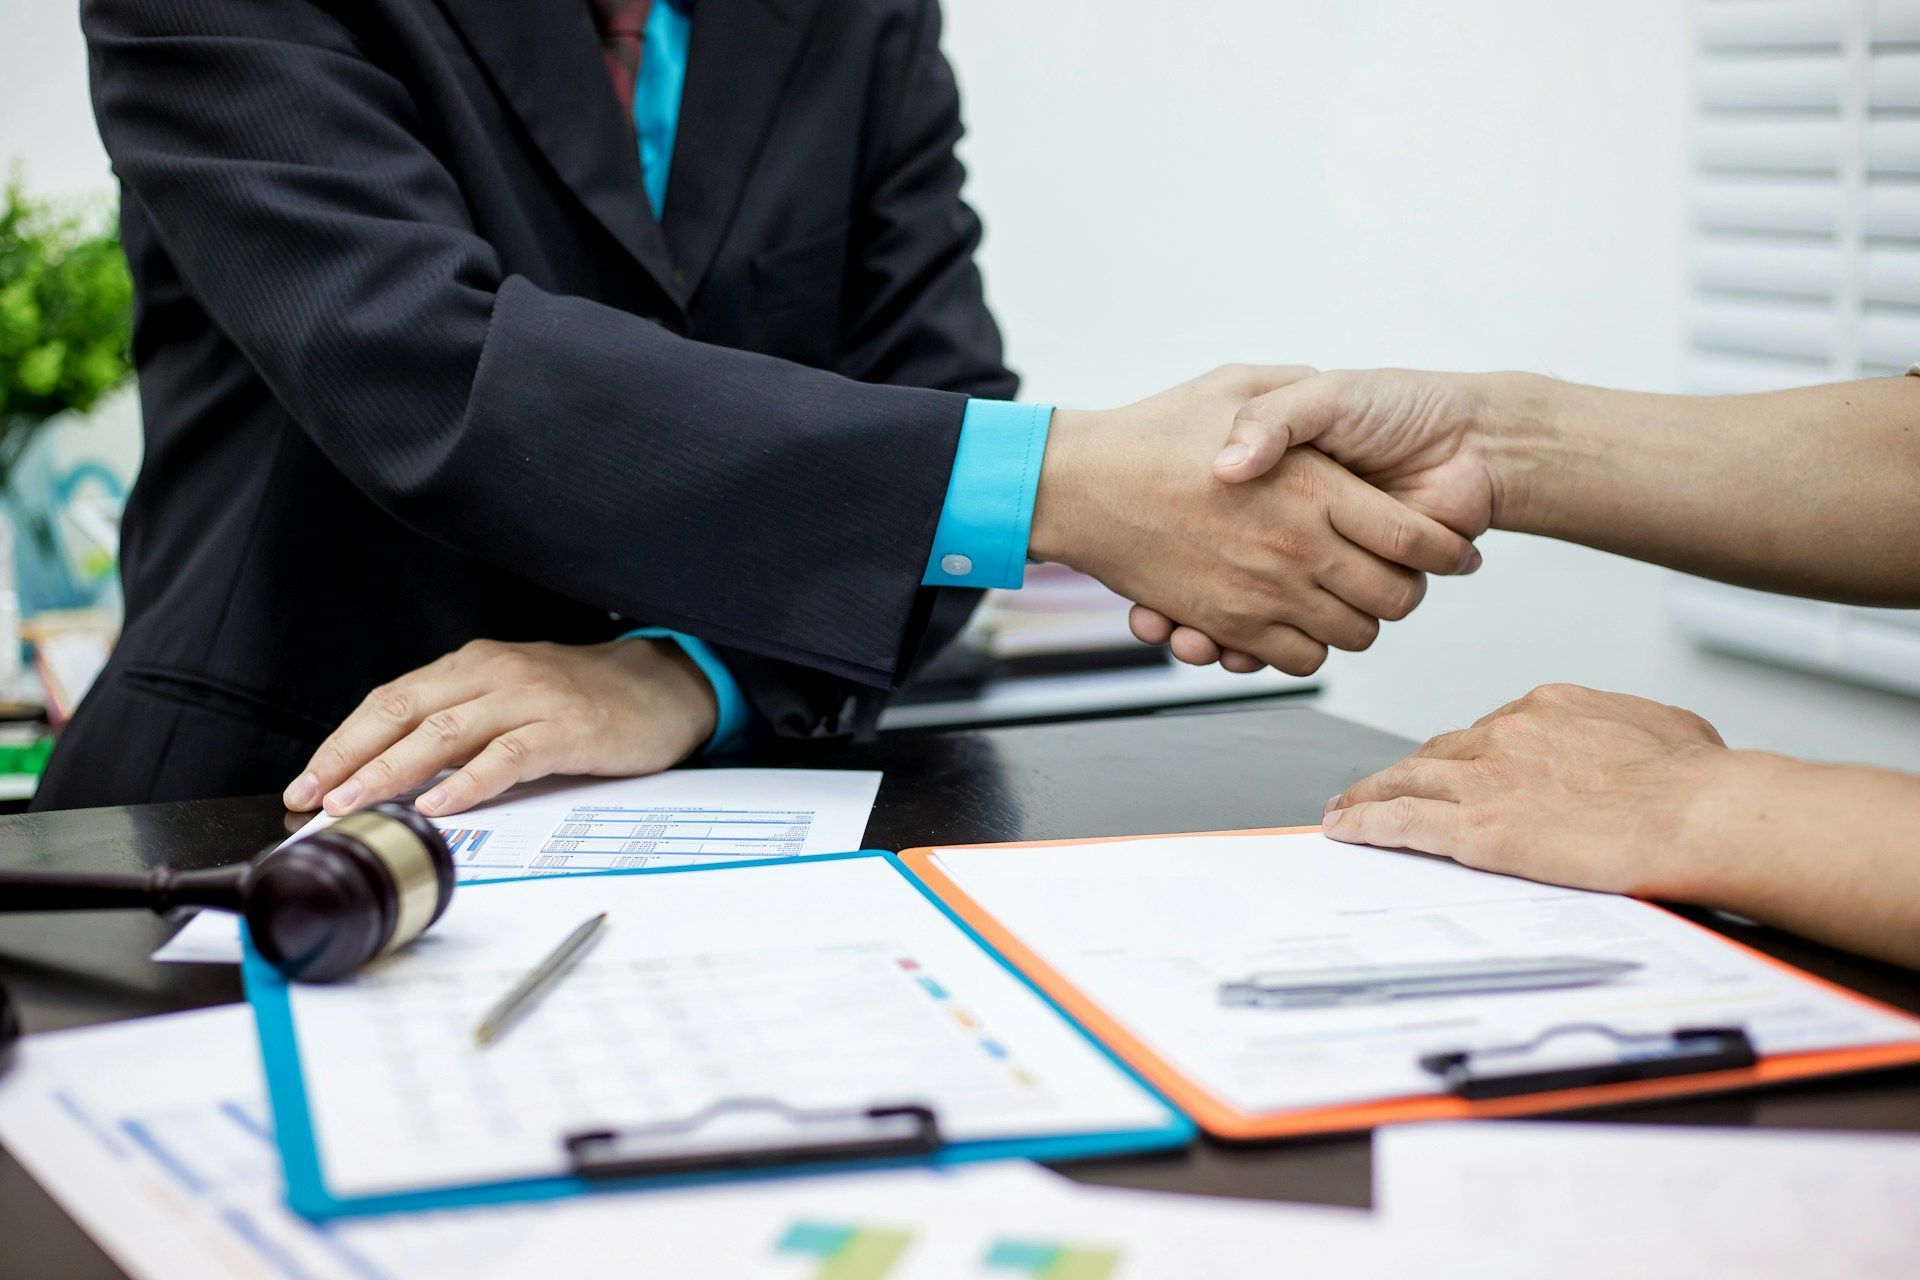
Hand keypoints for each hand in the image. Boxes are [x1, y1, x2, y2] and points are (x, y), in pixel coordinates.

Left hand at [282, 637, 718, 817]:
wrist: (666, 684)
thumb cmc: (585, 700)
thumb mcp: (512, 698)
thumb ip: (460, 723)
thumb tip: (391, 774)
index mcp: (473, 666)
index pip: (390, 700)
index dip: (343, 741)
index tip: (307, 781)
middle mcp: (495, 673)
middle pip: (404, 710)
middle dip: (351, 756)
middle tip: (316, 796)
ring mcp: (532, 698)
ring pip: (445, 732)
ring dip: (393, 770)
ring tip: (359, 803)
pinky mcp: (569, 728)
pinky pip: (509, 755)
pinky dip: (470, 782)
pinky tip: (441, 805)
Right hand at [1032, 365, 1480, 674]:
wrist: (1082, 480)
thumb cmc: (1160, 425)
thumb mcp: (1239, 382)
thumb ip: (1298, 401)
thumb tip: (1341, 425)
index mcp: (1314, 485)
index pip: (1412, 537)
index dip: (1444, 550)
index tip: (1455, 551)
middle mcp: (1298, 545)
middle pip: (1395, 599)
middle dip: (1406, 591)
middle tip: (1397, 576)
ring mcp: (1265, 590)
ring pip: (1353, 635)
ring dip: (1358, 622)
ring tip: (1348, 598)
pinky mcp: (1231, 622)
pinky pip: (1298, 658)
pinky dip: (1306, 649)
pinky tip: (1298, 621)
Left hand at [1320, 684, 1728, 897]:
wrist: (1699, 811)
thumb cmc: (1699, 781)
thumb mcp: (1668, 731)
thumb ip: (1630, 734)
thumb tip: (1639, 745)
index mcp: (1549, 707)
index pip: (1488, 732)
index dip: (1464, 756)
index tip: (1454, 771)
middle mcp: (1507, 732)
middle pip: (1438, 753)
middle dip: (1411, 772)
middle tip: (1383, 788)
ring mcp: (1484, 776)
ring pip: (1407, 781)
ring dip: (1371, 794)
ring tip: (1347, 810)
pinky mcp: (1473, 825)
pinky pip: (1400, 821)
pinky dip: (1367, 824)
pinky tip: (1346, 830)